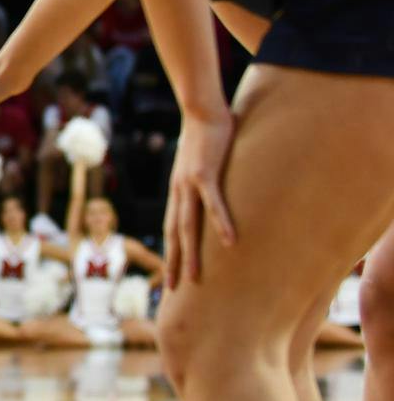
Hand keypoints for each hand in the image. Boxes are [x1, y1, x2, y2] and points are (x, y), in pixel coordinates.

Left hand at [164, 108, 236, 290]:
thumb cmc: (206, 137)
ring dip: (191, 253)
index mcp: (177, 191)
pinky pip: (213, 203)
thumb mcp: (203, 165)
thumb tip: (216, 193)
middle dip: (173, 262)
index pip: (171, 228)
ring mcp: (189, 183)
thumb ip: (207, 182)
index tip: (171, 274)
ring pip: (188, 225)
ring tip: (194, 277)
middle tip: (173, 289)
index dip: (170, 252)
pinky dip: (221, 222)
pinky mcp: (205, 173)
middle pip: (174, 234)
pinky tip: (230, 242)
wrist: (201, 111)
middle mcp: (178, 191)